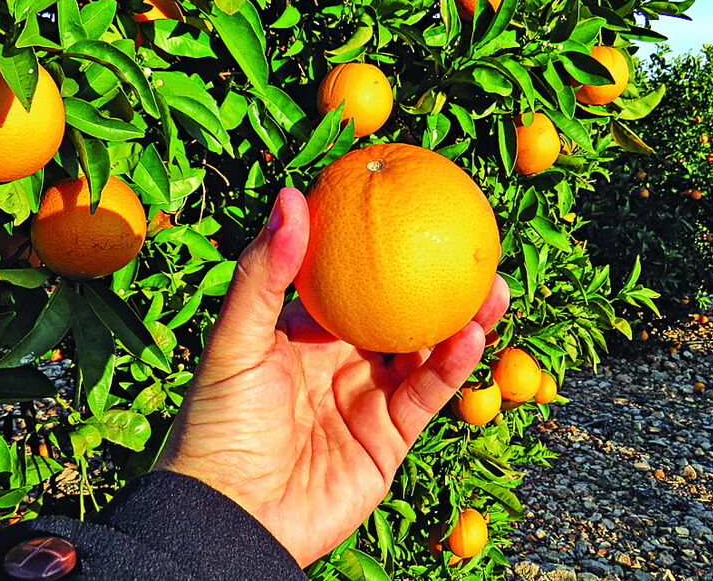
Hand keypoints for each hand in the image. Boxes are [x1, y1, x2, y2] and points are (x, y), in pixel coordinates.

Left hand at [154, 187, 509, 565]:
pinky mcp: (389, 439)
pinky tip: (473, 335)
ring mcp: (367, 400)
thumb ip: (263, 272)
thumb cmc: (219, 424)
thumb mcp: (235, 340)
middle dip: (434, 283)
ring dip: (460, 320)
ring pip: (424, 352)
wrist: (230, 516)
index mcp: (303, 335)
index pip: (347, 283)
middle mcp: (340, 363)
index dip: (376, 250)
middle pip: (397, 314)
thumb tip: (291, 196)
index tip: (406, 208)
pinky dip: (453, 367)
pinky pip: (427, 395)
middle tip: (468, 244)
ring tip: (492, 286)